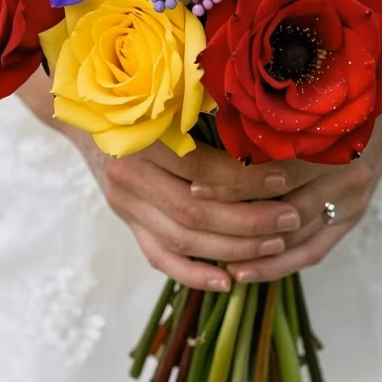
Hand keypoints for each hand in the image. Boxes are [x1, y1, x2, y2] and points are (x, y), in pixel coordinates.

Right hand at [17, 68, 304, 291]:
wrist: (90, 116)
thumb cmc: (143, 100)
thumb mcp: (170, 99)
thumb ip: (206, 116)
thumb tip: (267, 136)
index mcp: (140, 137)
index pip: (200, 169)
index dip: (244, 178)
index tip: (282, 179)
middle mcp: (127, 175)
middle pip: (194, 211)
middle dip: (249, 220)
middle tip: (290, 218)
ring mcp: (125, 205)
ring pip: (182, 239)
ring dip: (233, 248)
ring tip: (274, 245)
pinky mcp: (128, 224)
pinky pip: (160, 257)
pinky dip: (194, 273)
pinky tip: (228, 281)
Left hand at [189, 102, 381, 283]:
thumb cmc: (335, 101)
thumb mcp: (306, 103)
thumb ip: (269, 123)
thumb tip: (213, 136)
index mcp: (330, 139)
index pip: (274, 168)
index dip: (233, 180)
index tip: (196, 184)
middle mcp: (344, 172)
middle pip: (284, 206)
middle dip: (237, 217)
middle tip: (197, 225)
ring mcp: (353, 198)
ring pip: (297, 234)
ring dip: (256, 249)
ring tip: (216, 258)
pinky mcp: (354, 217)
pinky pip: (315, 249)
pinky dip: (280, 263)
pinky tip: (249, 271)